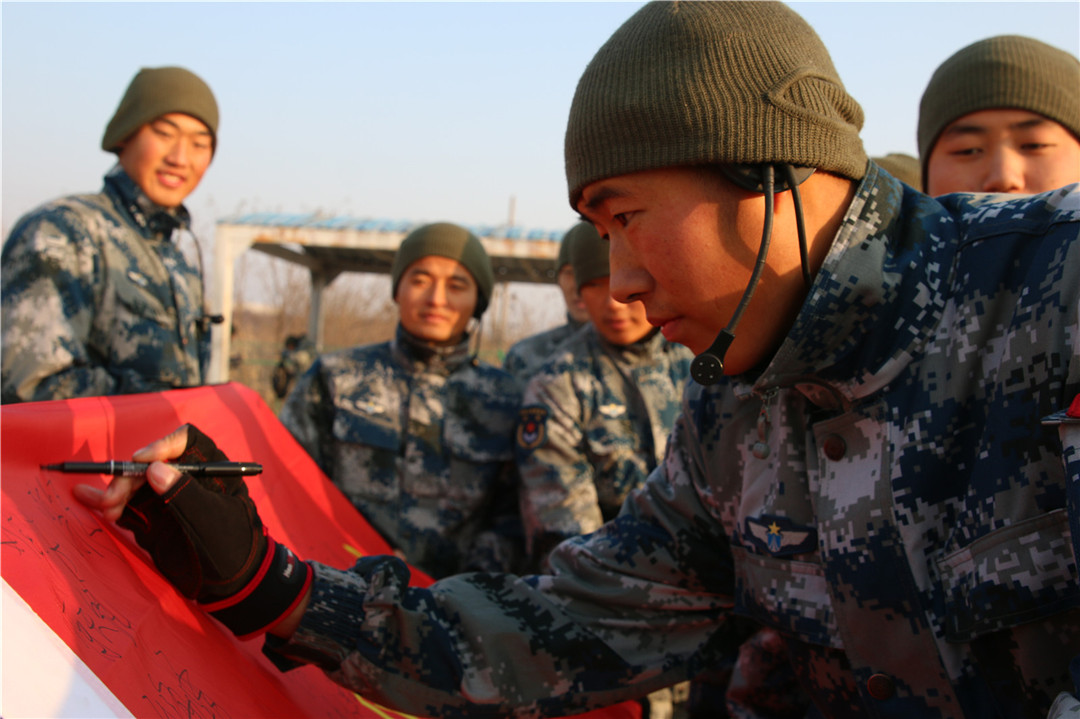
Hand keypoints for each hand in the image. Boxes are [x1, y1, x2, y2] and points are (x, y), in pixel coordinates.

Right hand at [73, 424, 311, 637]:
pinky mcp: (154, 519)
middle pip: (151, 464)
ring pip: (136, 484)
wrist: (232, 583)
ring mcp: (169, 499)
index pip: (186, 442)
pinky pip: (128, 505)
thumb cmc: (234, 546)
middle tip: (114, 498)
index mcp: (211, 470)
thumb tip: (153, 469)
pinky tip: (86, 499)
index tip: (142, 461)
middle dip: (130, 477)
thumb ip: (185, 494)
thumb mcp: (212, 520)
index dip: (162, 446)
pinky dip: (110, 503)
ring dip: (117, 492)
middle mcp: (187, 479)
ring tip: (107, 510)